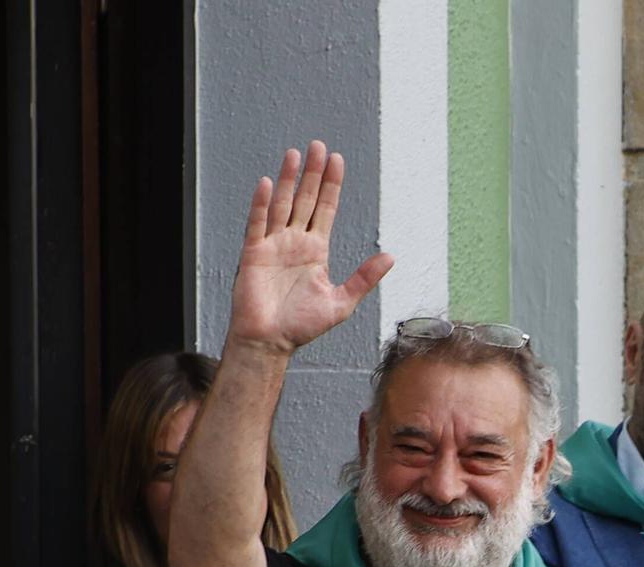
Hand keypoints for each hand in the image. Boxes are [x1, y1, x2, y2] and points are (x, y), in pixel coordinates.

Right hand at [228, 141, 393, 357]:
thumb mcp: (341, 302)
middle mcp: (294, 242)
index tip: (337, 160)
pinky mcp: (253, 254)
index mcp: (316, 251)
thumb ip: (364, 278)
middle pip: (305, 199)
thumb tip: (390, 257)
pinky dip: (261, 204)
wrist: (270, 342)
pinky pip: (257, 224)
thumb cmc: (301, 326)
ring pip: (282, 204)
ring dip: (288, 180)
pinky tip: (267, 184)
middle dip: (313, 174)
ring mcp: (273, 245)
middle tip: (319, 146)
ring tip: (295, 155)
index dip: (332, 185)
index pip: (326, 209)